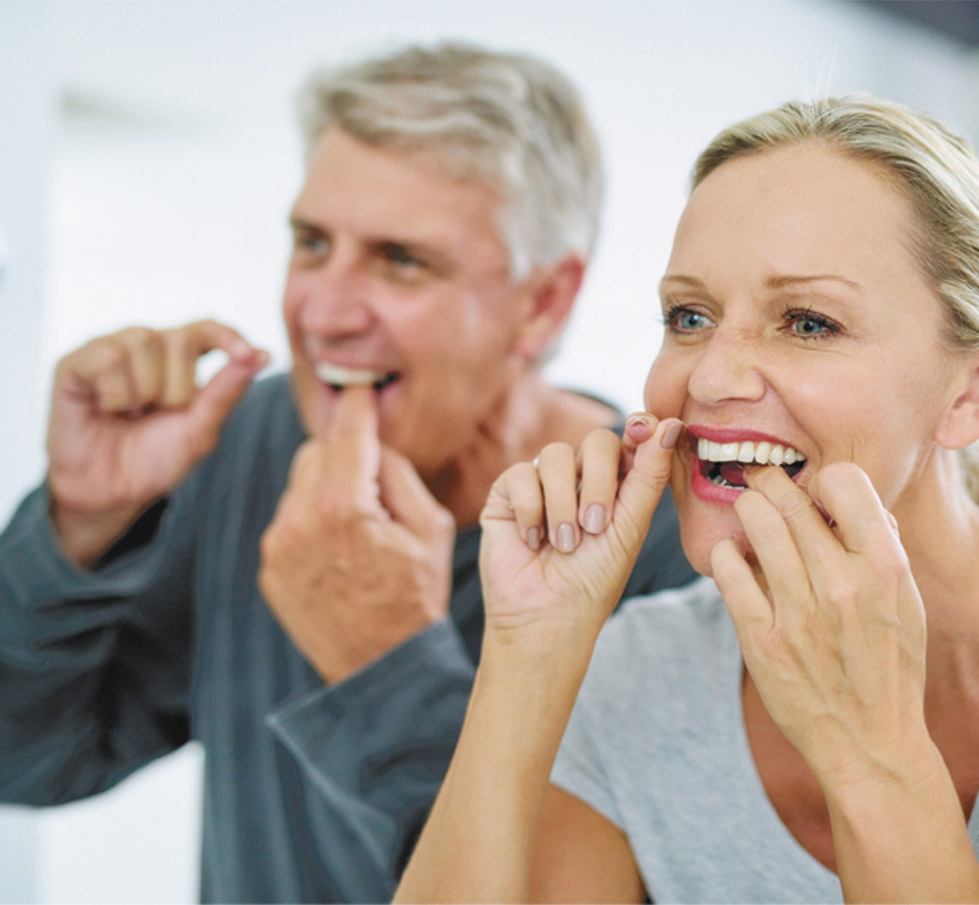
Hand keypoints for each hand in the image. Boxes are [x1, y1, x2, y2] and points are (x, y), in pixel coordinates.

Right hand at [47, 320, 267, 565]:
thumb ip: (227, 391)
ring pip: (143, 341)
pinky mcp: (74, 363)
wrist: (113, 492)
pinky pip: (107, 357)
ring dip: (145, 391)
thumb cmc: (156, 457)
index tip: (246, 354)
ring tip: (131, 413)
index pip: (208, 329)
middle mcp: (146, 345)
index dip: (228, 336)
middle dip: (178, 388)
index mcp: (180, 358)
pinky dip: (115, 393)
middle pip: (179, 338)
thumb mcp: (201, 428)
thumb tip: (262, 354)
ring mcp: (110, 350)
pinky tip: (107, 408)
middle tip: (157, 414)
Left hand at [258, 386, 456, 683]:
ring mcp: (278, 547)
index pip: (347, 433)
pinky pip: (288, 521)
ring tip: (359, 525)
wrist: (383, 667)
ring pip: (298, 485)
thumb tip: (372, 445)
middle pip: (315, 452)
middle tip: (372, 478)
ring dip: (325, 488)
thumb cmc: (417, 595)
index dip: (356, 405)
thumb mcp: (432, 528)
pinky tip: (339, 549)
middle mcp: (299, 521)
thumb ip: (397, 473)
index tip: (358, 389)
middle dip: (342, 454)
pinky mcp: (269, 568)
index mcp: (344, 507)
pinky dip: (310, 520)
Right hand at [478, 414, 681, 656]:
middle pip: (596, 440)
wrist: (546, 617)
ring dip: (563, 504)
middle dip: (598, 481)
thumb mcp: (630, 527)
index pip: (631, 437)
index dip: (639, 427)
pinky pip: (521, 474)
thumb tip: (672, 424)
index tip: (643, 429)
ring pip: (556, 455)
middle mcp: (581, 477)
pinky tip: (532, 540)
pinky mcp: (508, 493)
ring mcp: (544, 481)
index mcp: (618, 483)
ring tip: (563, 544)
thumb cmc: (594, 580)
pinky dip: (531, 509)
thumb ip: (649, 475)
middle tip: (594, 525)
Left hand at [710, 463, 928, 785]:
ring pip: (754, 523)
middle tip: (761, 483)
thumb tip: (850, 500)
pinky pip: (728, 571)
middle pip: (789, 498)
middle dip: (769, 482)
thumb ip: (880, 548)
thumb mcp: (906, 602)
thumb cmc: (887, 664)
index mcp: (885, 569)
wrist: (869, 741)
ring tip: (748, 514)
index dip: (823, 479)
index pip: (846, 482)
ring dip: (746, 509)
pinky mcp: (761, 640)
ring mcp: (799, 614)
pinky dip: (725, 554)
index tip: (813, 490)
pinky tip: (733, 556)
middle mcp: (842, 586)